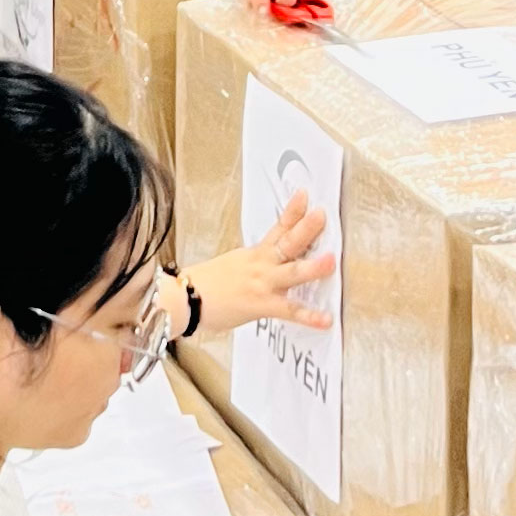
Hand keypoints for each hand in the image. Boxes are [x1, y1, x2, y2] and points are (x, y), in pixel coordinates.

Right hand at [186, 189, 334, 330]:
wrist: (185, 298)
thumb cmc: (205, 285)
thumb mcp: (232, 265)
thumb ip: (253, 263)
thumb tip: (267, 263)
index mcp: (255, 254)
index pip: (278, 228)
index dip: (293, 211)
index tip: (306, 196)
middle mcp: (261, 264)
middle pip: (287, 242)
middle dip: (306, 228)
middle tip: (321, 214)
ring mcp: (262, 283)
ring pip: (292, 272)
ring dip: (312, 267)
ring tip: (331, 261)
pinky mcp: (261, 305)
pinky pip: (289, 311)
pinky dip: (308, 317)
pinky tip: (325, 320)